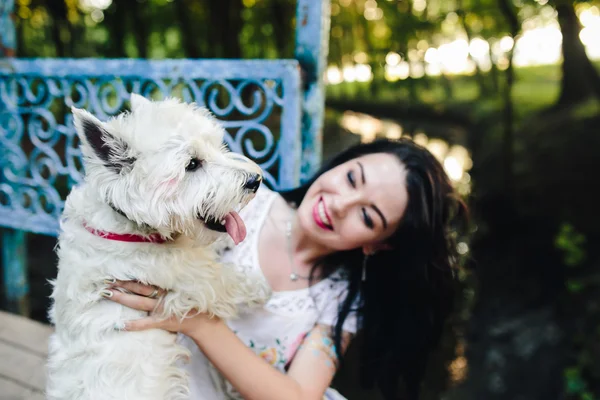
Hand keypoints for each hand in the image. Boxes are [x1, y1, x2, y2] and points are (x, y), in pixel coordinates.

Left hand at [102, 280, 219, 335]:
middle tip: (105, 280)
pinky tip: (120, 325)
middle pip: (138, 288)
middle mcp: (162, 296)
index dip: (130, 276)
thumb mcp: (184, 290)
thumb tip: (162, 271)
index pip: (145, 280)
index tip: (115, 271)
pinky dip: (134, 325)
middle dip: (122, 284)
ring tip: (108, 294)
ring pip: (139, 302)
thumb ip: (172, 283)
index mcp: (167, 287)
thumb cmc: (193, 304)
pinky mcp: (163, 321)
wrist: (204, 322)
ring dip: (123, 298)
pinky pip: (146, 323)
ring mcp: (162, 309)